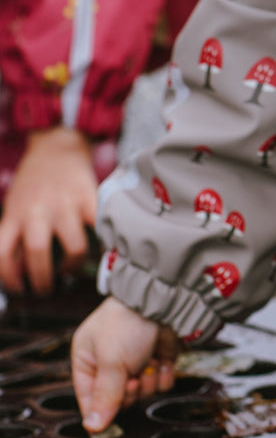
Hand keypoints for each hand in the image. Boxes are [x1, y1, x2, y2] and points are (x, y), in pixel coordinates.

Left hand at [0, 127, 96, 293]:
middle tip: (47, 289)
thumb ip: (17, 236)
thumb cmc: (35, 184)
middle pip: (37, 253)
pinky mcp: (90, 199)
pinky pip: (101, 231)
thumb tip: (21, 274)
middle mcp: (38, 211)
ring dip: (73, 268)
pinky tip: (100, 256)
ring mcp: (66, 205)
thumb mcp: (15, 207)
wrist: (57, 147)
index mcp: (15, 215)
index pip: (3, 254)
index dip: (9, 279)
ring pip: (74, 248)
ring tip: (70, 272)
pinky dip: (103, 248)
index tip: (19, 289)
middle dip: (44, 280)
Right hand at [71, 297, 181, 433]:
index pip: (89, 398)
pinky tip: (162, 360)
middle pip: (119, 400)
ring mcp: (136, 363)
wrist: (163, 302)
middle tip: (133, 378)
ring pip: (143, 393)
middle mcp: (110, 364)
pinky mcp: (158, 361)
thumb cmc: (127, 324)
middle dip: (130, 392)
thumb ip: (105, 396)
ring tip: (149, 363)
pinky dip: (164, 374)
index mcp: (87, 360)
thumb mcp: (110, 362)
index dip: (101, 410)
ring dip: (149, 382)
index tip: (111, 417)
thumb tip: (93, 427)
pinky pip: (161, 384)